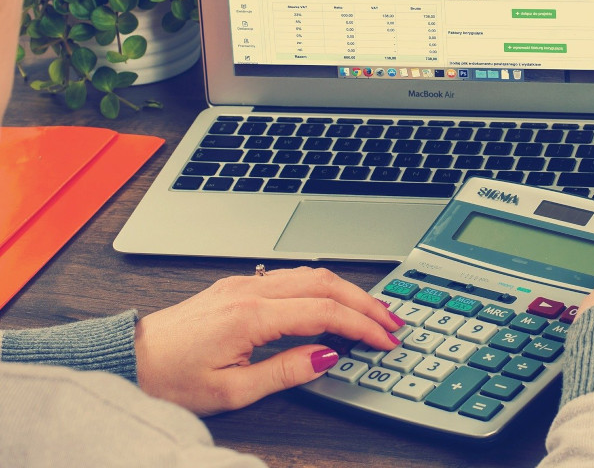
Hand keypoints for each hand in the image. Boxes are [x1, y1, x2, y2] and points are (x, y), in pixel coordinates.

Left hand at [134, 266, 402, 415]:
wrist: (128, 359)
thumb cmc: (170, 379)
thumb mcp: (231, 391)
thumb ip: (285, 371)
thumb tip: (328, 356)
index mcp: (251, 316)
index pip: (325, 312)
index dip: (362, 326)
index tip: (385, 340)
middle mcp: (250, 290)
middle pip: (325, 283)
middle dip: (366, 301)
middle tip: (393, 322)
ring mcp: (243, 283)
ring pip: (311, 274)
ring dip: (347, 290)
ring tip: (372, 311)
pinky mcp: (237, 286)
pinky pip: (292, 277)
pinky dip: (323, 287)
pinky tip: (334, 302)